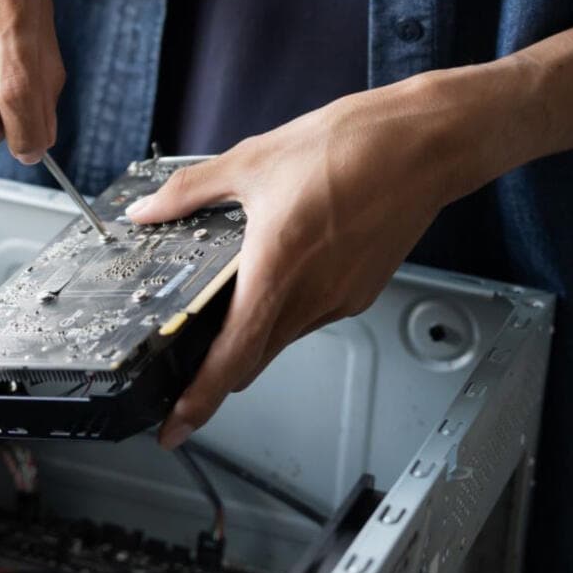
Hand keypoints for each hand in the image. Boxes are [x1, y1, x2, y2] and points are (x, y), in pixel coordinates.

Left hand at [127, 67, 522, 448]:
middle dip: (220, 366)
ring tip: (240, 285)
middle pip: (255, 356)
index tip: (175, 427)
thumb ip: (190, 192)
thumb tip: (149, 209)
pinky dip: (290, 304)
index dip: (198, 401)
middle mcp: (312, 297)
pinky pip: (314, 313)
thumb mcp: (251, 161)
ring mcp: (342, 298)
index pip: (232, 359)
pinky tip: (286, 263)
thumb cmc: (352, 148)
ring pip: (284, 334)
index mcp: (277, 271)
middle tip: (187, 358)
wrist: (423, 144)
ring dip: (257, 328)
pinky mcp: (362, 289)